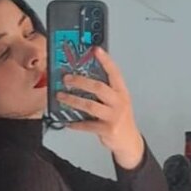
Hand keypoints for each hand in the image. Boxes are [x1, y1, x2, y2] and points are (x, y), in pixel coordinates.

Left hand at [58, 48, 144, 166]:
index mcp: (121, 92)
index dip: (105, 60)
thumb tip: (82, 78)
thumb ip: (105, 90)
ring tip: (61, 96)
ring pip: (90, 105)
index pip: (114, 72)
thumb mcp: (117, 101)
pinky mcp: (107, 129)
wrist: (129, 141)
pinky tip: (67, 122)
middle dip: (80, 81)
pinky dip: (75, 124)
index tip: (95, 50)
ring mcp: (114, 116)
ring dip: (73, 100)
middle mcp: (119, 102)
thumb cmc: (120, 118)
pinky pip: (87, 125)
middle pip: (99, 87)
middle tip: (66, 78)